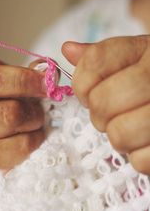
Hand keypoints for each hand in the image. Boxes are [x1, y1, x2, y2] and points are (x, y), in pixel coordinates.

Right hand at [0, 1, 46, 183]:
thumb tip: (45, 72)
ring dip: (34, 117)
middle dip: (26, 81)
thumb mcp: (17, 92)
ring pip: (12, 115)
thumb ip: (28, 75)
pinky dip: (35, 139)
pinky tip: (31, 138)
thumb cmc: (12, 116)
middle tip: (47, 85)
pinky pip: (23, 143)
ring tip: (34, 120)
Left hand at [62, 36, 149, 173]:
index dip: (82, 84)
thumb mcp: (137, 58)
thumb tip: (68, 49)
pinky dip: (139, 157)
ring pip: (119, 135)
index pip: (94, 61)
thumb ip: (102, 57)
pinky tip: (147, 142)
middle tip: (114, 114)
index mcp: (148, 49)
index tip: (91, 92)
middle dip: (100, 114)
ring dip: (119, 137)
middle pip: (101, 102)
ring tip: (132, 128)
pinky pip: (140, 161)